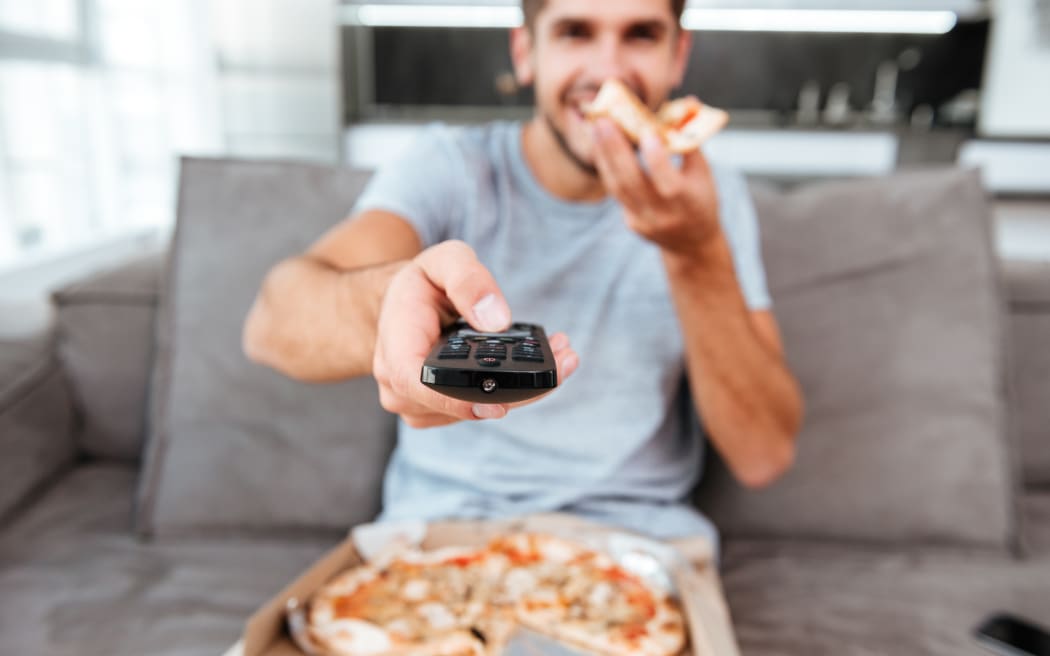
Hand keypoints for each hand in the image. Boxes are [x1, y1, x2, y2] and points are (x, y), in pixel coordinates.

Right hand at [372, 240, 578, 427]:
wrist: (406, 303)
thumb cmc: (424, 282)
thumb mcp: (445, 261)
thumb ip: (468, 281)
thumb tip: (496, 321)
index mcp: (395, 347)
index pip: (419, 385)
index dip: (457, 400)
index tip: (499, 405)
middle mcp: (401, 386)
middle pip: (460, 404)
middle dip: (518, 389)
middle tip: (564, 360)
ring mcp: (420, 403)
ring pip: (475, 410)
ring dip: (523, 390)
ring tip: (561, 357)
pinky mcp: (442, 410)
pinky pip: (478, 407)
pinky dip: (512, 390)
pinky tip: (540, 366)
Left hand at [591, 117, 722, 257]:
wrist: (692, 243)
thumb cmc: (701, 198)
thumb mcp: (704, 172)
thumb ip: (691, 140)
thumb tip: (688, 103)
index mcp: (688, 202)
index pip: (668, 182)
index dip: (656, 158)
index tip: (646, 132)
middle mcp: (663, 214)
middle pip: (632, 182)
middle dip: (616, 150)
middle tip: (604, 121)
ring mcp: (644, 221)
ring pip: (617, 187)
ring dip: (605, 155)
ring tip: (597, 128)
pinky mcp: (631, 222)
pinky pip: (616, 192)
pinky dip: (607, 168)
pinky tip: (601, 146)